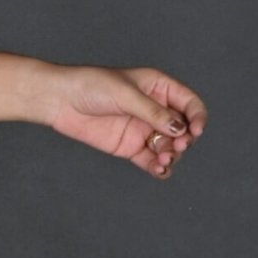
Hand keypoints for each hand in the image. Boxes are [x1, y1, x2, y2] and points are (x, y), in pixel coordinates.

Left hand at [38, 64, 207, 178]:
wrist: (60, 100)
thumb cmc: (91, 86)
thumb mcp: (126, 95)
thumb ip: (153, 113)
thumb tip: (180, 129)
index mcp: (159, 88)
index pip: (189, 103)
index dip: (197, 117)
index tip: (196, 131)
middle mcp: (155, 109)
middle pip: (183, 129)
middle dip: (184, 139)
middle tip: (177, 146)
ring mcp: (143, 129)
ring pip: (169, 147)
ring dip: (172, 155)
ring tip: (163, 160)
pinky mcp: (130, 147)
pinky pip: (150, 160)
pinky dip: (159, 167)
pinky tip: (160, 171)